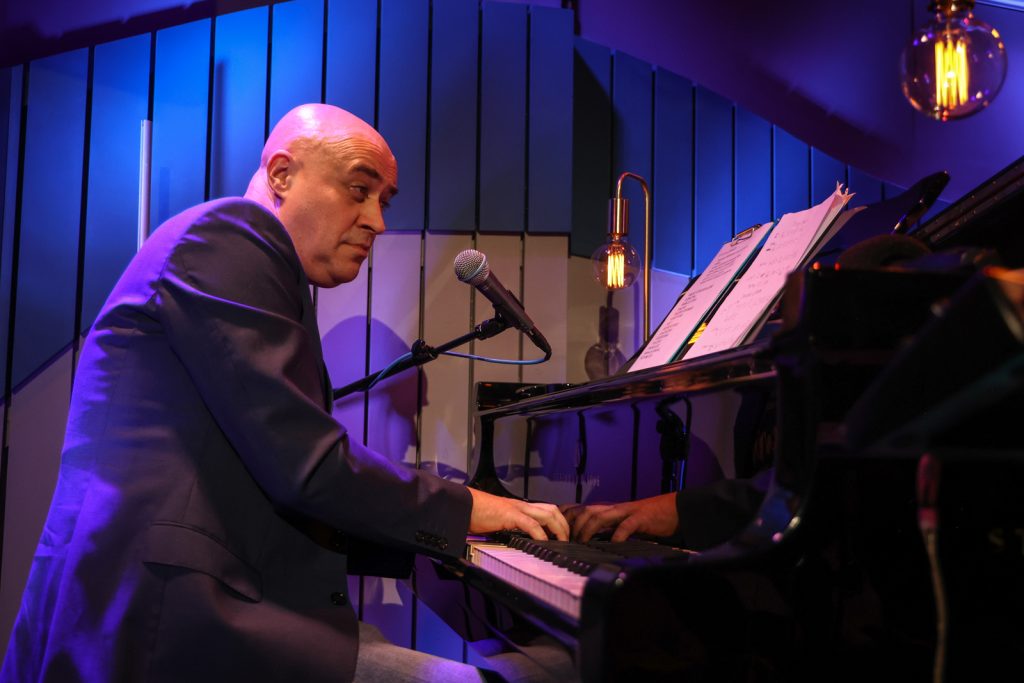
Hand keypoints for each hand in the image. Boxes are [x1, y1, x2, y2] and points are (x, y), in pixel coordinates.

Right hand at [468, 488, 568, 540]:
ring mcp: (517, 508)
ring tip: (560, 542)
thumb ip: (509, 527)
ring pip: (548, 514)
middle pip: (552, 509)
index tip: (561, 536)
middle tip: (566, 540)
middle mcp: (522, 505)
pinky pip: (532, 525)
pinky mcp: (510, 515)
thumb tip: (517, 540)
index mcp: (519, 506)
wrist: (462, 506)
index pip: (546, 509)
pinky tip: (544, 544)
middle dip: (563, 525)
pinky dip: (541, 535)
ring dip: (558, 529)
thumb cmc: (475, 514)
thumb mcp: (498, 521)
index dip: (557, 521)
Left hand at [561, 493, 678, 542]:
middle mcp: (613, 508)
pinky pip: (626, 526)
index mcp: (607, 509)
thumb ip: (605, 529)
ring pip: (600, 516)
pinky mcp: (640, 518)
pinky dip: (618, 535)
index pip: (579, 507)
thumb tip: (586, 541)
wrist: (672, 510)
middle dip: (573, 526)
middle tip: (568, 542)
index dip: (564, 516)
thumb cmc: (645, 519)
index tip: (556, 530)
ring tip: (582, 542)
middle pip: (585, 511)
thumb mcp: (620, 522)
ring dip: (588, 529)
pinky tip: (614, 544)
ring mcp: (626, 512)